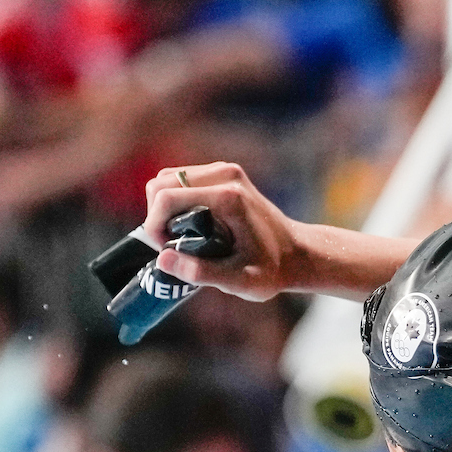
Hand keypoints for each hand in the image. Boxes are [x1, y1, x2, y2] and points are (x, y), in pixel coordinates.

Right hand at [139, 162, 307, 299]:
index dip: (154, 226)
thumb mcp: (240, 281)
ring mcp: (225, 170)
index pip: (166, 198)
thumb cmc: (271, 271)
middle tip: (170, 245)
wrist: (297, 253)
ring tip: (177, 237)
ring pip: (168, 179)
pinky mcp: (224, 172)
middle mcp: (225, 175)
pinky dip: (174, 200)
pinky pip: (181, 179)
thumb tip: (163, 259)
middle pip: (161, 183)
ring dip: (163, 208)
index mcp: (228, 197)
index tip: (166, 251)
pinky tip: (186, 225)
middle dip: (155, 216)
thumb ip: (202, 273)